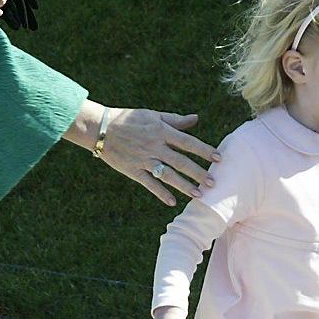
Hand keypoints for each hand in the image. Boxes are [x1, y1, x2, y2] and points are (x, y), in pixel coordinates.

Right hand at [65, 102, 220, 205]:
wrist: (101, 128)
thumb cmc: (128, 118)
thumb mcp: (152, 115)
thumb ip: (174, 120)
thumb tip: (195, 119)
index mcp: (161, 131)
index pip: (187, 142)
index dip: (204, 150)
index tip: (218, 158)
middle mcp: (155, 146)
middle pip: (181, 162)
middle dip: (198, 173)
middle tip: (213, 183)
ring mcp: (144, 159)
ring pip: (168, 175)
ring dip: (184, 186)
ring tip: (199, 195)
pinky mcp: (133, 170)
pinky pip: (149, 183)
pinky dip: (161, 193)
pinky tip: (172, 202)